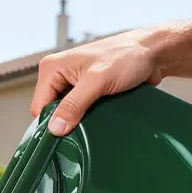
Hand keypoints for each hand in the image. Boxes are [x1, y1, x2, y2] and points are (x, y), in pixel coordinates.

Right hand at [30, 30, 164, 136]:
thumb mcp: (97, 81)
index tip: (65, 138)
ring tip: (95, 125)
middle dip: (66, 124)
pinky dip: (89, 120)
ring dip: (79, 123)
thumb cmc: (126, 57)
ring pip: (68, 115)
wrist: (152, 54)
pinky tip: (100, 122)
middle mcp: (59, 75)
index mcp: (52, 68)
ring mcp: (74, 85)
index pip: (39, 106)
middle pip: (52, 112)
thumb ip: (74, 104)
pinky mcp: (88, 93)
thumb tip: (55, 128)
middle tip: (84, 131)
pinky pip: (81, 113)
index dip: (51, 124)